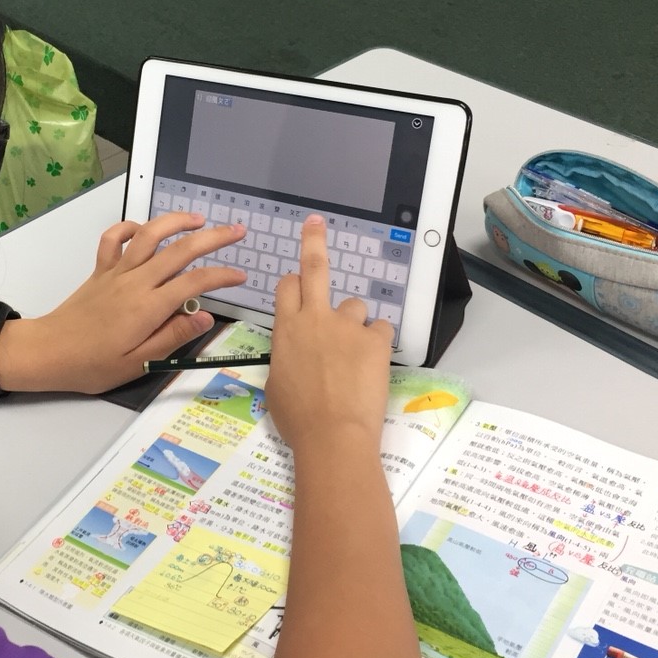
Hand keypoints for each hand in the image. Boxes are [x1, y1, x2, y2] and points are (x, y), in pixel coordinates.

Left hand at [0, 212, 247, 393]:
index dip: (222, 276)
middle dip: (213, 237)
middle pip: (180, 250)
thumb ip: (173, 337)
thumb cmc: (92, 364)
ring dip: (176, 221)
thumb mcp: (138, 363)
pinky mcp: (101, 270)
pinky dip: (130, 227)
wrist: (49, 352)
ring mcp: (117, 272)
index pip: (195, 282)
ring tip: (199, 219)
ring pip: (150, 234)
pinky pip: (114, 239)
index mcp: (148, 307)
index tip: (240, 276)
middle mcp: (135, 282)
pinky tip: (145, 229)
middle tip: (236, 231)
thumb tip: (204, 317)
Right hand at [266, 215, 393, 461]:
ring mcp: (348, 326)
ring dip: (354, 322)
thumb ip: (287, 358)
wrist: (332, 434)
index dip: (294, 283)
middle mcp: (315, 318)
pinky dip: (377, 342)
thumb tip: (295, 356)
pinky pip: (380, 329)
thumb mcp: (276, 385)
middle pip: (316, 267)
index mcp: (286, 329)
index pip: (288, 287)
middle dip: (314, 242)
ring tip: (354, 353)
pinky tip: (373, 364)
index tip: (298, 284)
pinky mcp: (376, 339)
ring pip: (355, 306)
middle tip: (316, 223)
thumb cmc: (296, 418)